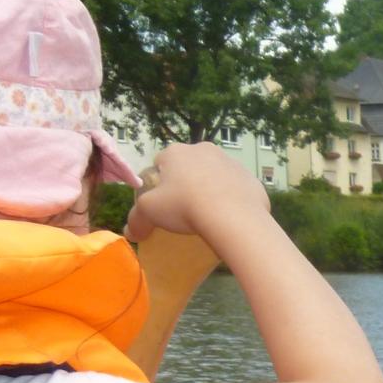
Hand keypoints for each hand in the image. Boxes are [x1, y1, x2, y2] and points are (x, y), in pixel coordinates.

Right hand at [124, 142, 269, 246]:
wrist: (233, 216)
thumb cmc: (184, 207)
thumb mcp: (150, 212)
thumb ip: (137, 220)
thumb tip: (132, 232)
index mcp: (176, 152)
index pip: (161, 163)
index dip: (160, 182)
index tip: (164, 202)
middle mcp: (203, 149)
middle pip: (189, 166)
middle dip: (186, 183)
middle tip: (185, 208)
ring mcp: (230, 162)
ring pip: (215, 175)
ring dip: (211, 189)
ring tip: (210, 214)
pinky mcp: (251, 178)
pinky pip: (236, 188)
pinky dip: (233, 199)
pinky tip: (230, 216)